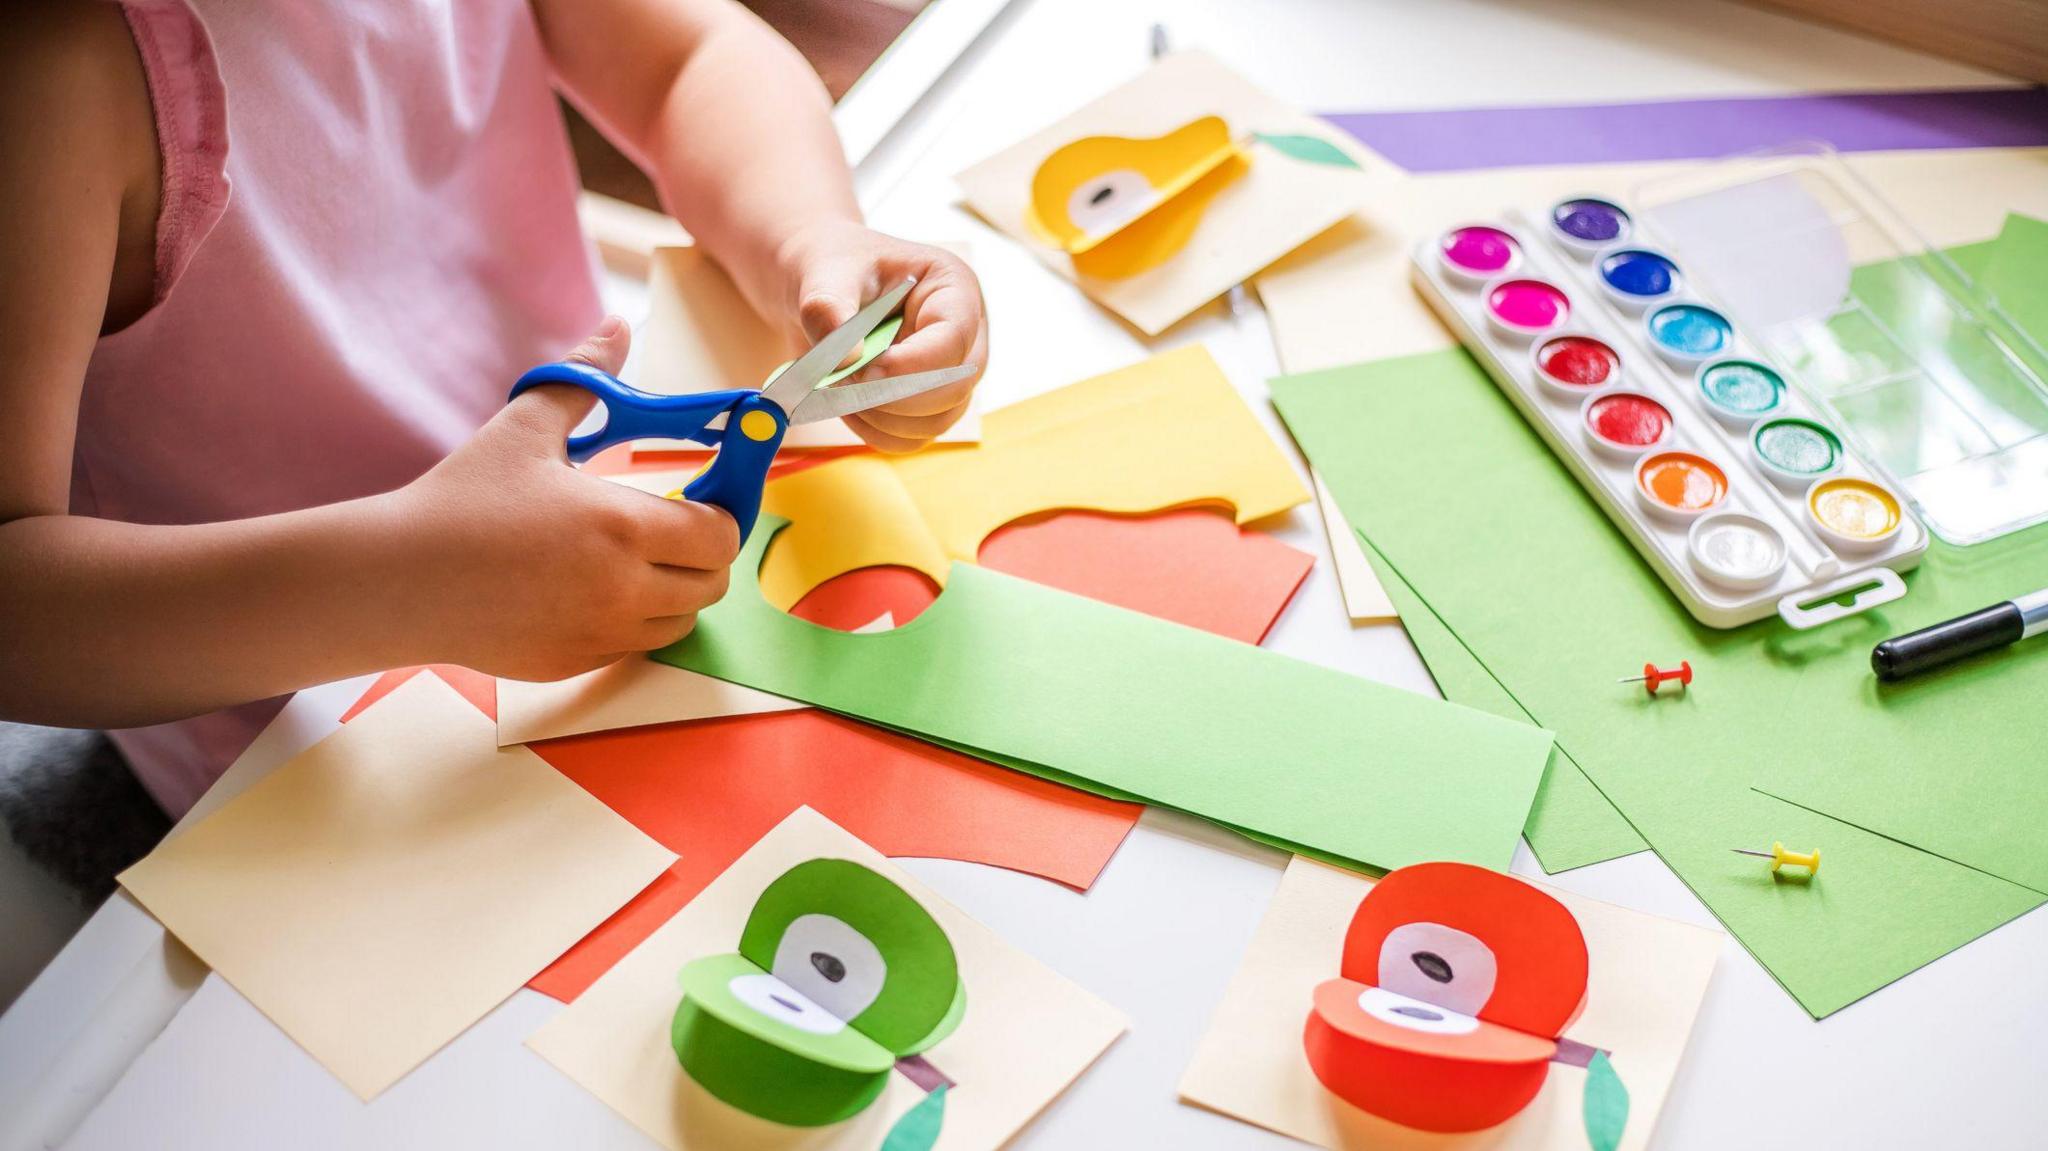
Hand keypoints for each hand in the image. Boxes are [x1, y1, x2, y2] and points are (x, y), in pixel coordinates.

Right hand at [390, 316, 739, 680]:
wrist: (400, 580)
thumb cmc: (461, 500)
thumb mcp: (523, 427)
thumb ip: (583, 378)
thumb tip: (617, 329)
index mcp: (624, 527)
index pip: (721, 533)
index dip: (722, 513)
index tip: (701, 496)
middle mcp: (624, 589)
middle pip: (713, 583)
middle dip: (705, 553)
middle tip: (673, 526)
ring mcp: (602, 634)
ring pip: (681, 621)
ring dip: (675, 591)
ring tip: (635, 559)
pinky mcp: (576, 663)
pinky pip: (635, 646)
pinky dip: (634, 620)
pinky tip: (595, 589)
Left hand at [774, 220, 987, 451]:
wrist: (818, 289)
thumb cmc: (831, 268)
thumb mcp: (822, 273)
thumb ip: (828, 308)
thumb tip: (847, 360)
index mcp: (952, 287)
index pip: (953, 338)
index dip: (910, 363)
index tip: (861, 368)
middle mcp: (964, 334)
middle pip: (954, 388)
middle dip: (894, 396)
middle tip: (840, 381)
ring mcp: (949, 374)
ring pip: (936, 421)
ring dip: (881, 417)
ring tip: (837, 388)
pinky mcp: (927, 404)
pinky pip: (911, 438)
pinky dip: (875, 430)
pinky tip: (845, 403)